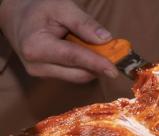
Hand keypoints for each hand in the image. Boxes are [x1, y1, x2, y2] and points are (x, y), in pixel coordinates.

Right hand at [0, 0, 118, 81]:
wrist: (14, 16)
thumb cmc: (38, 9)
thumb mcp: (61, 7)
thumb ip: (84, 23)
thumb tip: (107, 40)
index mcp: (37, 47)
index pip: (73, 58)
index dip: (96, 63)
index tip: (114, 69)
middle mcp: (37, 66)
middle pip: (79, 73)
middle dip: (98, 65)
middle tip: (112, 54)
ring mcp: (41, 74)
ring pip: (78, 77)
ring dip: (91, 66)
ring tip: (90, 47)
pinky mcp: (46, 77)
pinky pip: (73, 75)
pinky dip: (83, 67)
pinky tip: (81, 53)